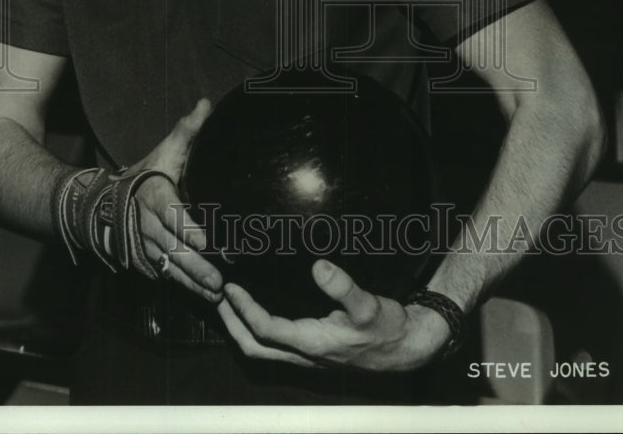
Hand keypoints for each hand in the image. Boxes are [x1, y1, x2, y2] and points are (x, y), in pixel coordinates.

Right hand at [127, 98, 222, 302]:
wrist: (102, 201)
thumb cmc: (144, 173)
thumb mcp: (164, 150)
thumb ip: (187, 130)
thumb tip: (207, 103)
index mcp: (153, 195)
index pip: (170, 213)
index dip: (187, 228)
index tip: (205, 242)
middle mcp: (146, 225)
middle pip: (172, 247)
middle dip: (195, 266)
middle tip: (218, 280)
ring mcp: (143, 246)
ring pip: (168, 266)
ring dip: (191, 281)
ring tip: (215, 293)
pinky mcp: (143, 260)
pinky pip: (162, 275)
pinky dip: (181, 286)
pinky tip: (202, 296)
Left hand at [218, 259, 450, 370]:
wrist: (405, 348)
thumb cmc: (387, 329)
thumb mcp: (369, 305)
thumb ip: (344, 287)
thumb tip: (318, 266)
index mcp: (313, 342)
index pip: (266, 329)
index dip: (245, 309)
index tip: (231, 287)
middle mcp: (304, 353)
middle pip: (254, 348)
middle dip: (231, 323)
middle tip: (217, 296)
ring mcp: (306, 355)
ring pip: (261, 350)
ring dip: (240, 328)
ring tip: (228, 303)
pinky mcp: (311, 350)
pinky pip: (274, 345)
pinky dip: (256, 329)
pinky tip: (258, 310)